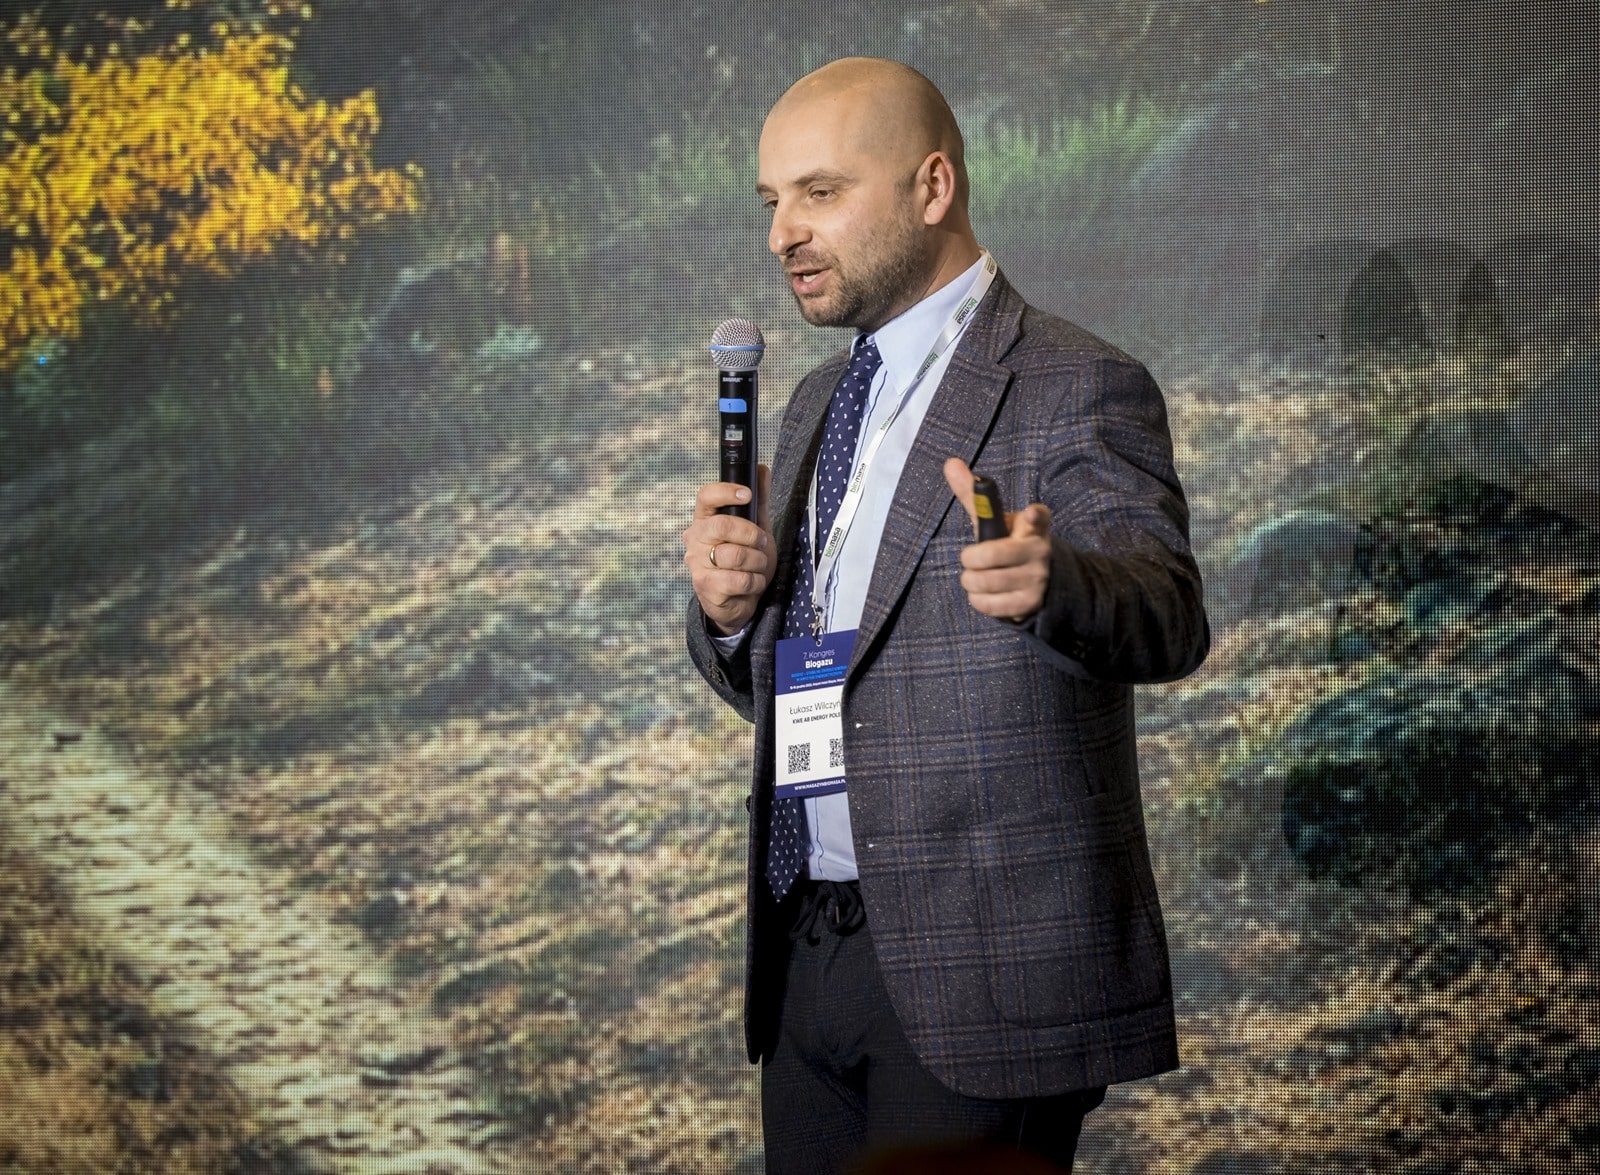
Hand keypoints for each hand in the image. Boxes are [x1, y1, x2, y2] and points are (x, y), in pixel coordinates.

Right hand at [683, 465, 774, 635]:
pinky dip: (755, 582)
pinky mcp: (705, 586)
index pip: (705, 496)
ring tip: (757, 567)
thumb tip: (762, 469)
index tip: (747, 494)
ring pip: (735, 555)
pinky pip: (739, 579)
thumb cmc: (743, 562)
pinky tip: (752, 583)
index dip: (726, 491)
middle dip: (751, 534)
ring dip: (757, 562)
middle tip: (761, 542)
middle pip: (722, 525)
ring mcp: (697, 564)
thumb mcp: (754, 529)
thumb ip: (758, 501)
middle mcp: (695, 540)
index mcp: (704, 521)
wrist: (737, 602)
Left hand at [943, 457, 1051, 622]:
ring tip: (976, 578)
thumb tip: (950, 462)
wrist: (1040, 582)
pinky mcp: (1030, 603)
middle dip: (969, 559)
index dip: (1034, 515)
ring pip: (984, 581)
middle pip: (989, 555)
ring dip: (970, 581)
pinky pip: (988, 604)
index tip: (1030, 512)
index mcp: (1033, 526)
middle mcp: (1040, 551)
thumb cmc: (1010, 545)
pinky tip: (984, 594)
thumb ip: (973, 495)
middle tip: (970, 560)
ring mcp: (1037, 579)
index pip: (1038, 516)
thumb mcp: (995, 520)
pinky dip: (977, 600)